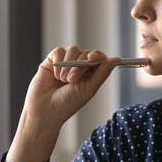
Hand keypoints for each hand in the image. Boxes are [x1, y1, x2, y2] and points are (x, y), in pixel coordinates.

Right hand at [7, 46, 119, 161]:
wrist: (45, 111)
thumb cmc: (67, 104)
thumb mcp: (88, 89)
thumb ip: (102, 73)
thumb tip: (116, 59)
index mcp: (90, 74)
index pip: (98, 58)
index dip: (97, 55)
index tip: (92, 58)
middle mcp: (78, 67)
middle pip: (85, 53)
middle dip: (79, 66)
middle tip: (72, 81)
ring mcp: (65, 63)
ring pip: (72, 50)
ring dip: (68, 65)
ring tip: (63, 80)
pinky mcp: (51, 61)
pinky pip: (58, 51)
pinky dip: (58, 61)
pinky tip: (55, 75)